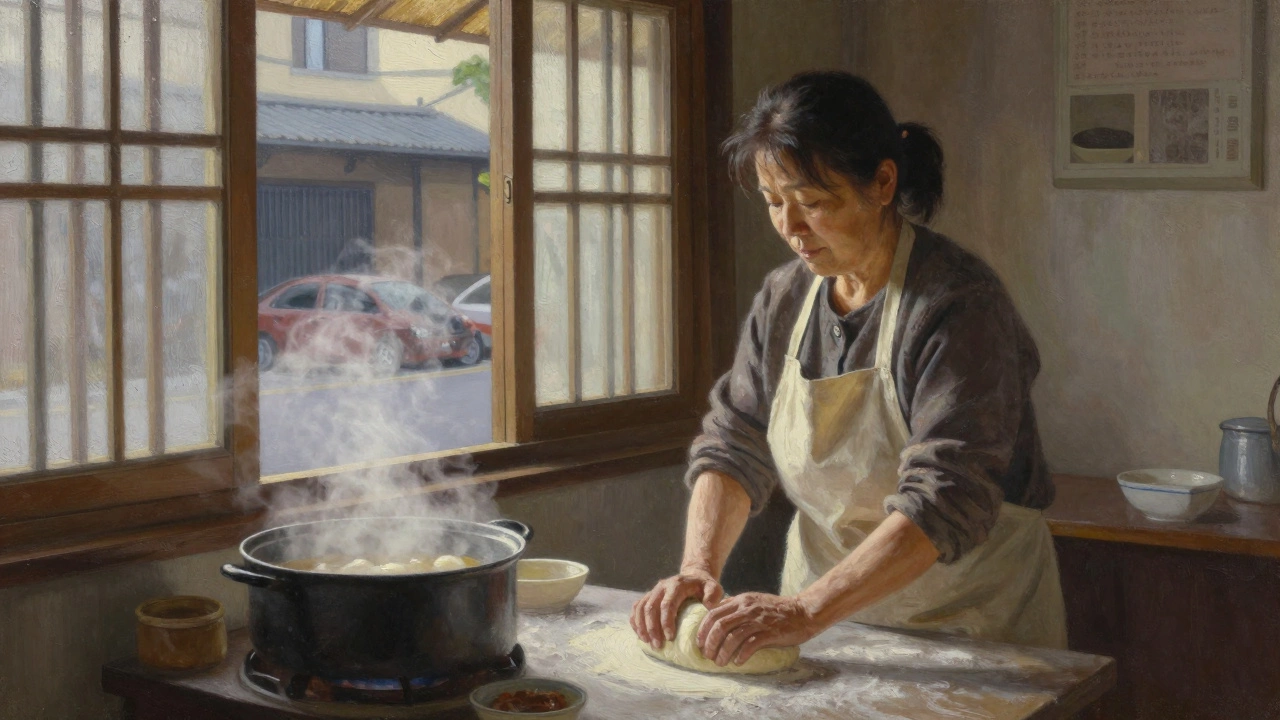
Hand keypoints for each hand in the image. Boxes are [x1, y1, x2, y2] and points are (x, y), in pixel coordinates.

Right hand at [629, 568, 724, 649]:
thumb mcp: (714, 587)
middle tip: (657, 645)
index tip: (670, 638)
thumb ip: (713, 595)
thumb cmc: (704, 586)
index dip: (666, 622)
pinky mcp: (648, 596)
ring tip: (648, 642)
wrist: (694, 576)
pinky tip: (640, 634)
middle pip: (650, 607)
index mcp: (677, 585)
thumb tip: (708, 606)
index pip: (667, 604)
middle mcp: (662, 586)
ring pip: (641, 608)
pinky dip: (635, 621)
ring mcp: (653, 591)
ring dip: (642, 626)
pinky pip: (637, 607)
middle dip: (652, 628)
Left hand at [696, 592, 819, 666]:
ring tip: (720, 663)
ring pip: (732, 637)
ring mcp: (758, 620)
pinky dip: (741, 655)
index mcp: (741, 601)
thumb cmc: (777, 610)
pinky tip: (738, 662)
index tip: (700, 643)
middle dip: (710, 643)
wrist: (803, 612)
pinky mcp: (770, 632)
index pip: (713, 613)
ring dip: (723, 652)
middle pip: (720, 626)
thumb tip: (716, 615)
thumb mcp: (754, 601)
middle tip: (708, 656)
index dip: (703, 630)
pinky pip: (750, 645)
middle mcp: (747, 609)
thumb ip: (736, 607)